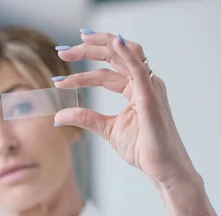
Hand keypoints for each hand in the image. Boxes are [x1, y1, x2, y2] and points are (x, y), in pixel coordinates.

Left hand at [53, 30, 194, 186]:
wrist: (162, 168)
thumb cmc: (143, 148)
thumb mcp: (106, 129)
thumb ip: (84, 118)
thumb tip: (58, 115)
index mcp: (135, 88)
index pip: (104, 73)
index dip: (80, 73)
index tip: (58, 80)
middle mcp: (143, 82)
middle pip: (114, 56)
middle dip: (87, 50)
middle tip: (61, 51)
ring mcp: (149, 87)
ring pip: (125, 55)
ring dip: (101, 46)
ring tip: (77, 43)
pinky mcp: (151, 96)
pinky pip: (139, 69)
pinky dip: (126, 54)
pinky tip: (114, 43)